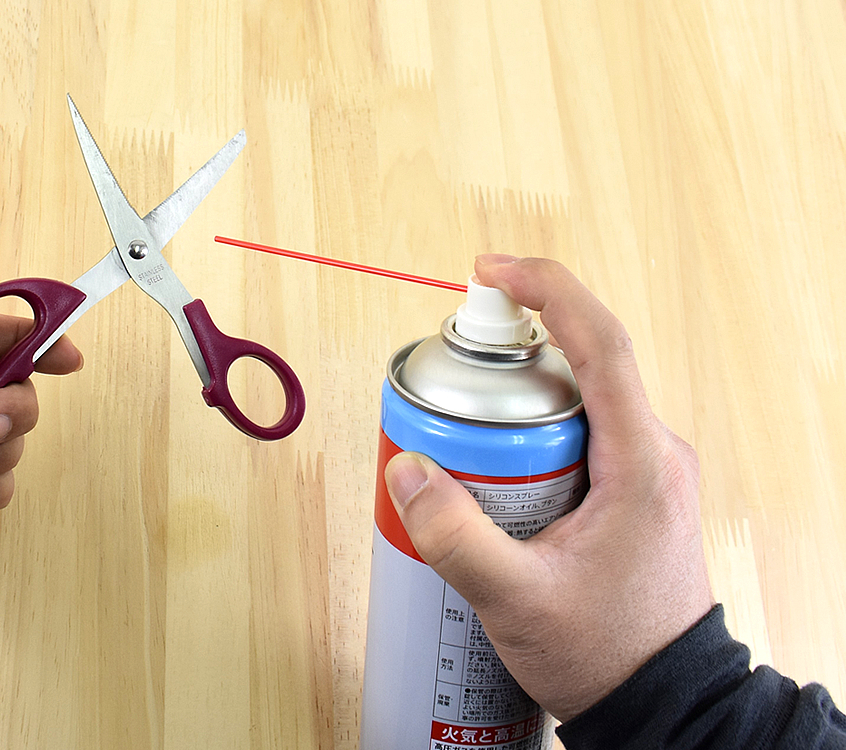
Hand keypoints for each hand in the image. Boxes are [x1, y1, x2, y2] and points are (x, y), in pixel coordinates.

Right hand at [384, 254, 713, 721]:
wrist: (661, 700)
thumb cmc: (607, 652)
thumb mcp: (516, 599)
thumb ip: (453, 535)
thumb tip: (405, 470)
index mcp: (640, 461)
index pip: (602, 342)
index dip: (548, 290)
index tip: (493, 271)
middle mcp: (654, 453)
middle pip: (580, 365)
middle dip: (509, 360)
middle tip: (449, 384)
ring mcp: (647, 470)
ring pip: (576, 402)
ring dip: (517, 405)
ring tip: (464, 443)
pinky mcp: (632, 489)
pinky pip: (580, 435)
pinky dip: (532, 436)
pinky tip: (494, 476)